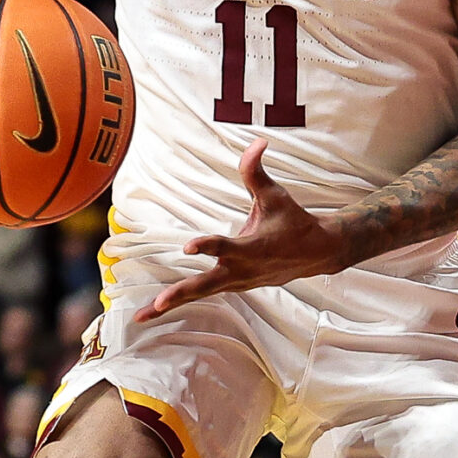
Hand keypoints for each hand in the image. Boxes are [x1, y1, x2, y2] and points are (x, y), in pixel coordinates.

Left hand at [139, 140, 347, 319]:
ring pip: (200, 294)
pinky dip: (181, 303)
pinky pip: (203, 294)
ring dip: (171, 305)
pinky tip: (155, 311)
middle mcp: (241, 270)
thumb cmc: (293, 221)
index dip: (207, 246)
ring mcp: (237, 282)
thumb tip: (257, 141)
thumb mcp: (275, 195)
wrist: (316, 253)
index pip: (225, 247)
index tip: (188, 247)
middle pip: (206, 285)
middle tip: (158, 303)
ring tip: (140, 316)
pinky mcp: (234, 286)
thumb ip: (256, 171)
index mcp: (251, 248)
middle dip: (181, 294)